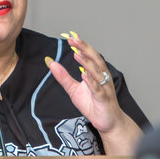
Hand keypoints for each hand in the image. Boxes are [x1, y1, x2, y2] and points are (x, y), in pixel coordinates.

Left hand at [47, 32, 141, 153]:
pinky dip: (91, 82)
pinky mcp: (104, 99)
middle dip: (84, 48)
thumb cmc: (93, 104)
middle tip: (73, 39)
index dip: (80, 46)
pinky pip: (97, 89)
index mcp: (96, 72)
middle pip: (94, 59)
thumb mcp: (74, 90)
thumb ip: (63, 77)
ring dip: (87, 62)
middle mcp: (102, 76)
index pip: (88, 55)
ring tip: (77, 54)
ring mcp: (104, 87)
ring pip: (96, 72)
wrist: (108, 122)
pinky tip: (84, 75)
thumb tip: (51, 63)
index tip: (70, 36)